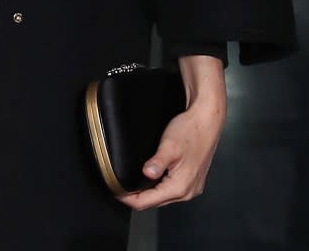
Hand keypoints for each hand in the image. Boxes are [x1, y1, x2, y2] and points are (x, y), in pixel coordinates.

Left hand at [117, 55, 226, 210]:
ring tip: (133, 182)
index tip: (115, 191)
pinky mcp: (193, 179)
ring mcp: (191, 187)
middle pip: (155, 202)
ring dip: (148, 192)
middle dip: (136, 196)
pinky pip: (171, 189)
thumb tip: (146, 174)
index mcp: (180, 187)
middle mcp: (187, 191)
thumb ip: (157, 162)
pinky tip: (151, 176)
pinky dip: (159, 186)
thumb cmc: (191, 130)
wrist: (207, 120)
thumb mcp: (169, 145)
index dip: (128, 199)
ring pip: (163, 196)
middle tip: (120, 186)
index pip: (147, 203)